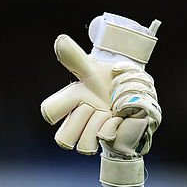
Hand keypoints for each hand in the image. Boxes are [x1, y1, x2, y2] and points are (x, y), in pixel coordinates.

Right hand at [40, 37, 159, 157]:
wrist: (137, 94)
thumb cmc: (111, 82)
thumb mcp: (92, 69)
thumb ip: (74, 58)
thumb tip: (60, 40)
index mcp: (69, 105)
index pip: (49, 113)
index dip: (62, 107)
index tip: (80, 97)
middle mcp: (77, 124)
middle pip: (63, 138)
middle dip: (83, 119)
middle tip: (94, 107)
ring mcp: (91, 136)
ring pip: (82, 146)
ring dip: (97, 124)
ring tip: (107, 115)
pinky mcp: (107, 142)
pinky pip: (102, 139)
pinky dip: (112, 126)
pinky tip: (118, 120)